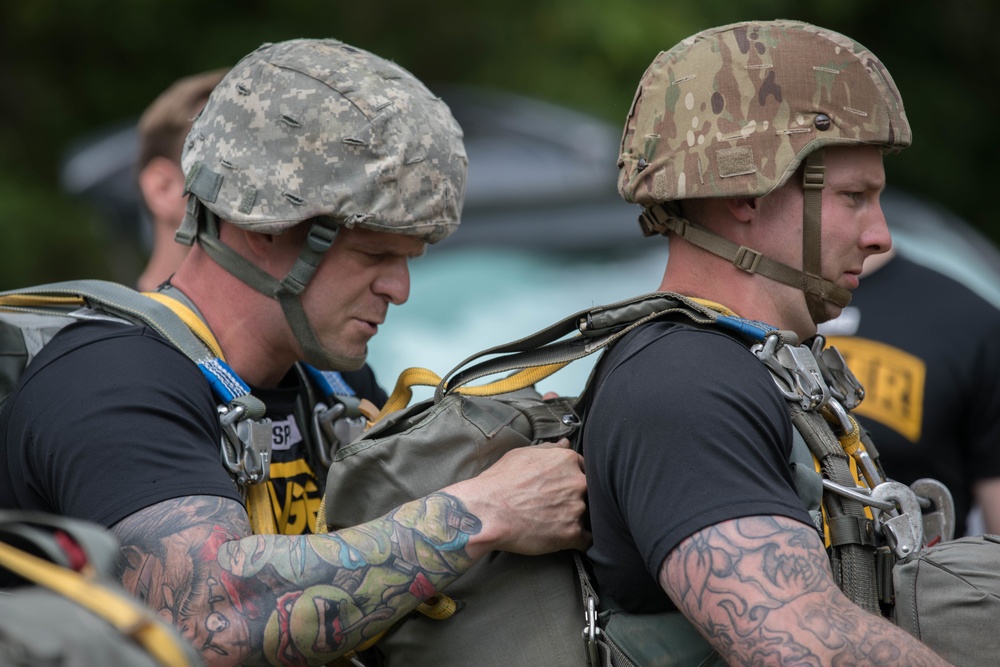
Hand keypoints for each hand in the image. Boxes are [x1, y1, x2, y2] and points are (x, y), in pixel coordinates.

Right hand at [447, 438, 589, 558]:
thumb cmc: (499, 482)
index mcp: (568, 460)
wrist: (486, 512)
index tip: (563, 488)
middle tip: (558, 507)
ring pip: (588, 515)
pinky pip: (587, 540)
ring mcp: (577, 508)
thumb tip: (565, 443)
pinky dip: (579, 540)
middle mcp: (577, 482)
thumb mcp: (523, 455)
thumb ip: (550, 449)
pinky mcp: (572, 533)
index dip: (574, 480)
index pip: (585, 469)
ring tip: (554, 523)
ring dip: (576, 519)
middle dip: (577, 499)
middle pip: (589, 492)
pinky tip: (565, 539)